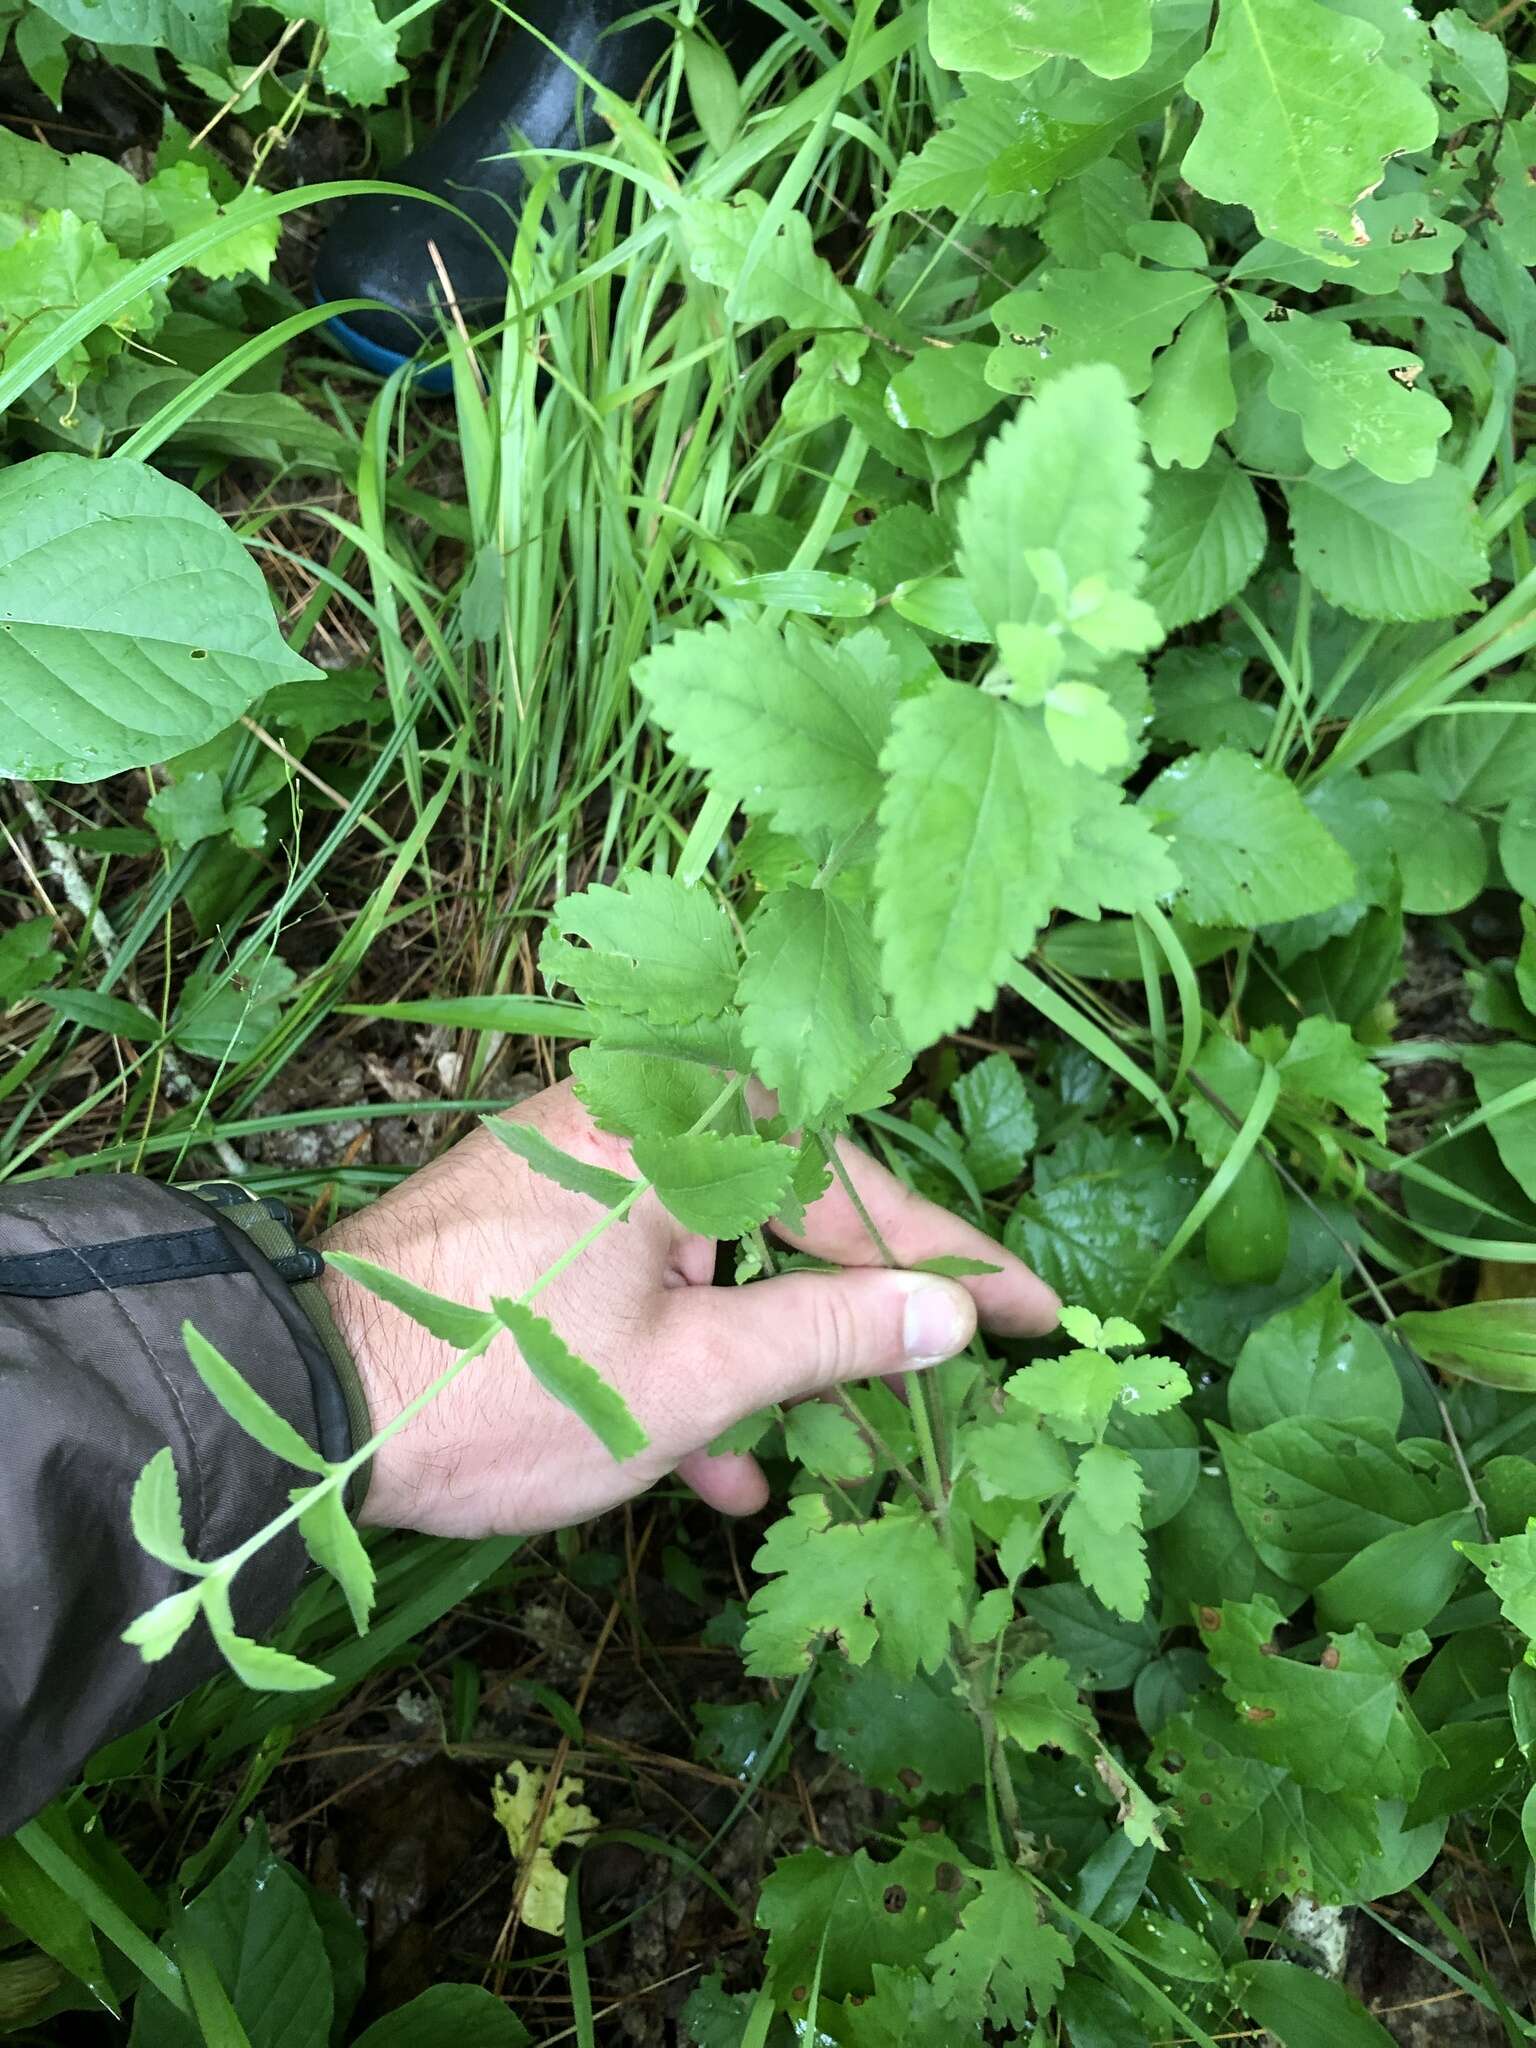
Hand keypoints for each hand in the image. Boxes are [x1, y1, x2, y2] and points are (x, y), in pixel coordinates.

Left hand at [319, 1080, 1058, 1537]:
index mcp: (676, 1126)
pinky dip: (684, 1348)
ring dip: (767, 1345)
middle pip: (784, 1206)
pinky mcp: (530, 1222)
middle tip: (943, 1364)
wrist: (299, 1407)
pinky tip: (715, 1461)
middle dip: (855, 1302)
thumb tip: (950, 1314)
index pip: (852, 1190)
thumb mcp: (689, 1378)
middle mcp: (627, 1120)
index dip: (950, 1263)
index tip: (1033, 1312)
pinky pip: (641, 1270)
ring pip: (713, 1249)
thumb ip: (829, 1335)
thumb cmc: (504, 1388)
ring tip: (827, 1442)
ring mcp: (573, 1171)